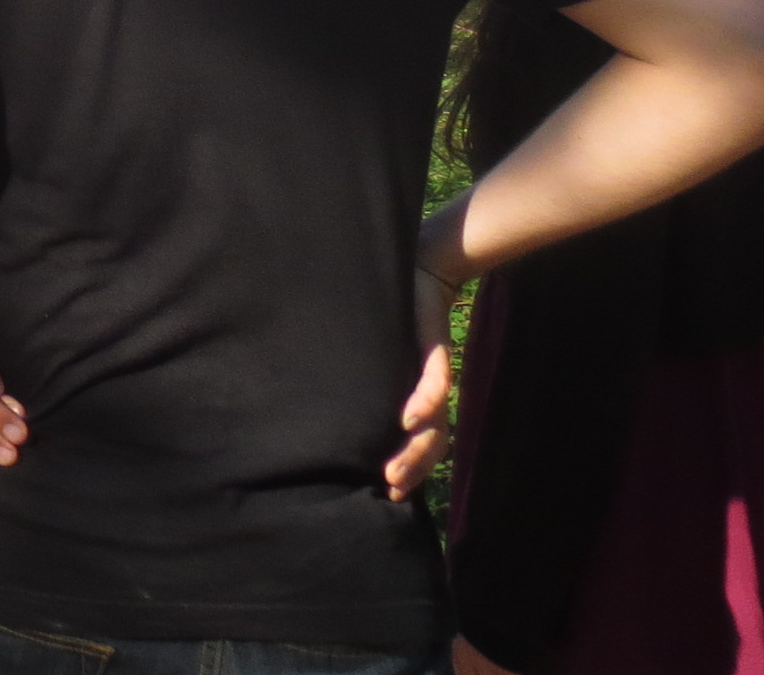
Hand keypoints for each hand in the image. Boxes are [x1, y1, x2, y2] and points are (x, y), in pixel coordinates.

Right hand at [387, 266, 456, 504]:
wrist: (424, 270)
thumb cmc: (394, 309)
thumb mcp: (380, 347)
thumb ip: (367, 374)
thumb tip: (327, 395)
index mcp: (419, 393)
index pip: (423, 441)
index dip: (411, 469)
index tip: (388, 492)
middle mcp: (431, 390)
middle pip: (432, 442)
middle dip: (411, 468)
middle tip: (388, 488)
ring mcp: (434, 372)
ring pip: (435, 424)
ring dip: (415, 449)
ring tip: (391, 470)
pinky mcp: (436, 350)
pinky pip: (435, 384)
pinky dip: (424, 403)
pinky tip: (407, 419)